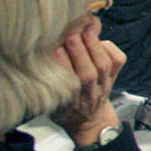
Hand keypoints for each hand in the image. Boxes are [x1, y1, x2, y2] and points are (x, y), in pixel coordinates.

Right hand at [50, 17, 125, 147]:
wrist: (89, 119)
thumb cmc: (64, 108)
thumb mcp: (50, 103)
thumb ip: (45, 86)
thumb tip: (32, 61)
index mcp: (70, 102)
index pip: (68, 83)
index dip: (63, 66)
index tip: (55, 50)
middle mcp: (89, 94)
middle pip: (88, 74)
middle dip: (80, 53)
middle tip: (71, 35)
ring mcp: (104, 85)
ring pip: (103, 66)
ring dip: (94, 47)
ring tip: (86, 30)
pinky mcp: (114, 76)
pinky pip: (118, 62)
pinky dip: (111, 49)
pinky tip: (100, 40)